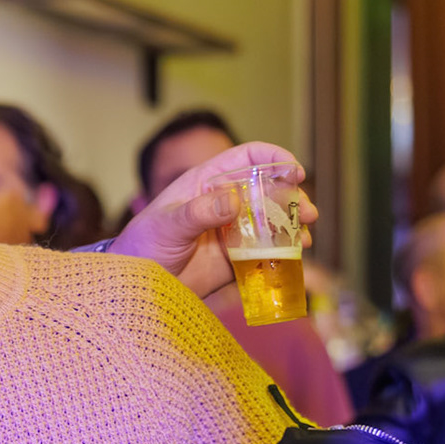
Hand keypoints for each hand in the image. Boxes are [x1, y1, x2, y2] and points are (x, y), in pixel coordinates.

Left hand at [109, 142, 316, 297]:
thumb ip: (198, 212)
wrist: (135, 285)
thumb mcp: (167, 225)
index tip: (294, 171)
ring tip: (306, 237)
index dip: (273, 158)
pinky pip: (267, 251)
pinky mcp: (237, 258)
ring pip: (273, 220)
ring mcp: (233, 230)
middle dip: (293, 197)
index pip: (247, 158)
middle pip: (269, 189)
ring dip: (294, 225)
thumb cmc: (143, 246)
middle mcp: (224, 203)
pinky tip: (296, 256)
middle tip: (308, 213)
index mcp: (207, 183)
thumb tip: (233, 200)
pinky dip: (285, 252)